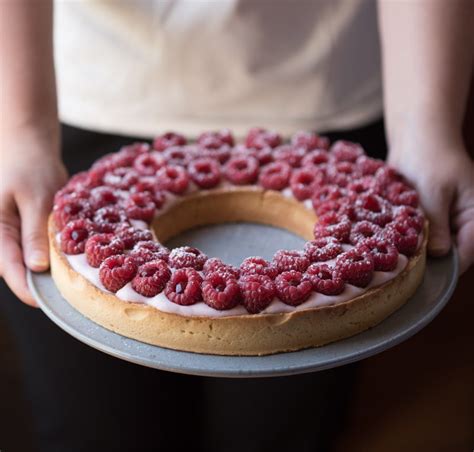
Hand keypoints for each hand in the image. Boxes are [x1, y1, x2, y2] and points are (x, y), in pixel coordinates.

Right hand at [0, 125, 66, 305]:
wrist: (31, 149)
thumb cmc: (30, 168)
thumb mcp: (35, 199)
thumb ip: (33, 233)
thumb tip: (37, 267)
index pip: (7, 265)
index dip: (24, 286)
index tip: (42, 303)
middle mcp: (1, 234)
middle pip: (15, 268)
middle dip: (36, 283)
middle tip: (63, 298)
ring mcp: (12, 233)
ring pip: (26, 261)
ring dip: (43, 273)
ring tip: (67, 285)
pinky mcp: (25, 230)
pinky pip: (35, 249)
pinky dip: (49, 257)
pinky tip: (65, 264)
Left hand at [388, 132, 473, 273]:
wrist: (416, 140)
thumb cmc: (430, 159)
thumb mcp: (434, 192)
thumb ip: (437, 225)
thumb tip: (439, 254)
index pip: (469, 251)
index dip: (448, 267)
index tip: (423, 276)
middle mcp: (464, 222)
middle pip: (452, 253)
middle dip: (430, 260)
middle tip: (404, 267)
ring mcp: (446, 221)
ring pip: (435, 246)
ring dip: (418, 250)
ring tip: (397, 254)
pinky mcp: (429, 219)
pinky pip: (422, 236)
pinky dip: (411, 239)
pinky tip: (393, 243)